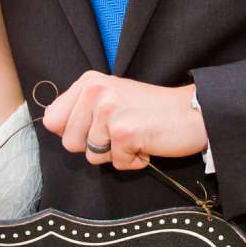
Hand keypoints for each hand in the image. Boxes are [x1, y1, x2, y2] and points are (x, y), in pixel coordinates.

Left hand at [39, 72, 207, 171]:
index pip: (52, 120)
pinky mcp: (123, 131)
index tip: (98, 128)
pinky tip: (148, 142)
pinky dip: (134, 160)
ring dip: (117, 154)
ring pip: (92, 156)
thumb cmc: (153, 111)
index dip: (73, 132)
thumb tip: (56, 127)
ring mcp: (108, 110)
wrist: (193, 112)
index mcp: (88, 82)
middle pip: (70, 142)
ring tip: (137, 135)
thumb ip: (84, 110)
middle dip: (96, 147)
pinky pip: (116, 164)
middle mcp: (94, 91)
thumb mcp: (111, 98)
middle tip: (123, 131)